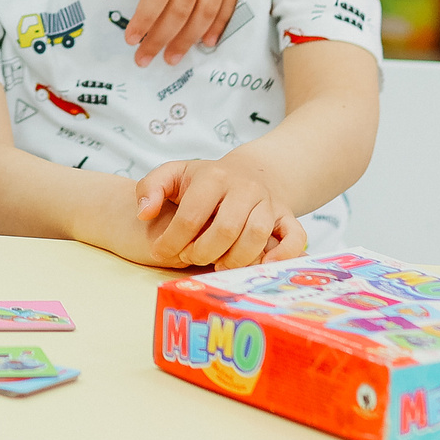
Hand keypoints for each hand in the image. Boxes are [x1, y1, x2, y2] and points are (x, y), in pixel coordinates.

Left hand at [132, 158, 305, 269]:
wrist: (250, 173)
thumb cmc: (205, 181)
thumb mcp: (174, 174)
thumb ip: (150, 188)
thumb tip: (143, 214)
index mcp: (214, 177)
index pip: (192, 214)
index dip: (173, 240)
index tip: (160, 253)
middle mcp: (245, 188)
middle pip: (226, 229)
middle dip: (203, 252)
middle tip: (189, 259)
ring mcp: (269, 203)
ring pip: (257, 235)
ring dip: (235, 259)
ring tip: (217, 265)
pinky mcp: (288, 218)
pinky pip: (295, 238)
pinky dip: (282, 256)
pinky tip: (262, 266)